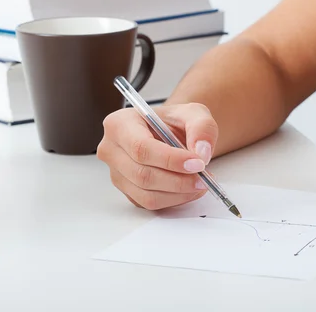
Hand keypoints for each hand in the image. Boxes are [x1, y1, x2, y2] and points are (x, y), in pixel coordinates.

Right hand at [97, 103, 217, 210]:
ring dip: (179, 194)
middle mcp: (111, 149)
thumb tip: (202, 153)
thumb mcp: (194, 113)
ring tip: (200, 183)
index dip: (171, 159)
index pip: (141, 147)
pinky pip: (149, 203)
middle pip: (142, 175)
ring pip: (146, 194)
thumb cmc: (175, 122)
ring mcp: (116, 173)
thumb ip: (202, 127)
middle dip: (178, 180)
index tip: (198, 164)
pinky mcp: (127, 191)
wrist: (170, 134)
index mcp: (120, 124)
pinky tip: (188, 188)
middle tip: (204, 178)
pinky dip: (174, 200)